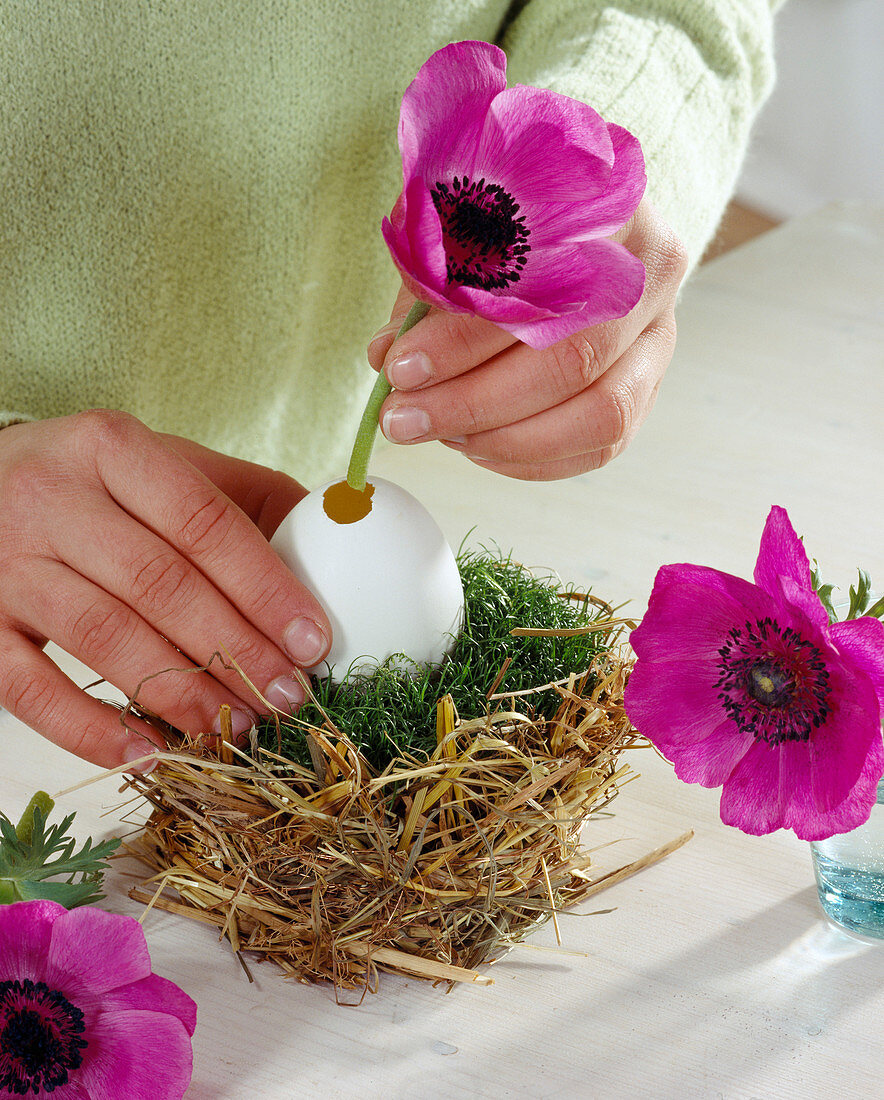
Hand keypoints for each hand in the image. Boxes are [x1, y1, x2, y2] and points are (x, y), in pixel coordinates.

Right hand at [0, 412, 330, 769]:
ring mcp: (4, 561)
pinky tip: (150, 752)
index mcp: (111, 448)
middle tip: (286, 695)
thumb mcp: (160, 462)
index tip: (313, 641)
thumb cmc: (91, 484)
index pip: (202, 522)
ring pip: (103, 635)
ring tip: (237, 726)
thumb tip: (334, 534)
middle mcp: (52, 498)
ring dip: (179, 692)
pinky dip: (91, 728)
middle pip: (160, 583)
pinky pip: (30, 688)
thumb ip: (241, 496)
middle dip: (235, 649)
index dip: (264, 587)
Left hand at [368, 198, 687, 479]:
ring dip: (508, 440)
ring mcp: (658, 340)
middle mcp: (652, 277)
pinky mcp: (646, 392)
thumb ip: (429, 287)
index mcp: (615, 212)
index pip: (540, 286)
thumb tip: (387, 357)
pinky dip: (533, 460)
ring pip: (600, 415)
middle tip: (404, 418)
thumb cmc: (510, 223)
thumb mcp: (461, 228)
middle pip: (575, 360)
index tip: (400, 366)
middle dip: (475, 402)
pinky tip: (478, 447)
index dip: (464, 337)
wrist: (568, 227)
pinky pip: (600, 447)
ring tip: (441, 435)